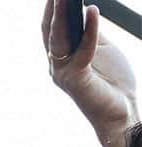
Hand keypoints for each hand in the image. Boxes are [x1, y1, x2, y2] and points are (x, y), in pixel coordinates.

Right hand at [42, 0, 137, 130]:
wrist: (121, 112)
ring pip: (58, 38)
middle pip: (49, 31)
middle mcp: (56, 65)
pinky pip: (82, 50)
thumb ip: (90, 33)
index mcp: (61, 58)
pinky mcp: (76, 80)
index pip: (51, 29)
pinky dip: (88, 29)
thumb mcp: (101, 49)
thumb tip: (84, 10)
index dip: (51, 8)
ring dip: (61, 14)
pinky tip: (92, 10)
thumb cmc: (112, 83)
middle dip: (52, 7)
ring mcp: (63, 73)